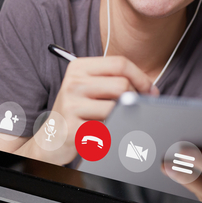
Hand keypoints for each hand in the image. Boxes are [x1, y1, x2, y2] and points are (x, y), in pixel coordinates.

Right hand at [0, 56, 157, 163]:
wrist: (51, 138)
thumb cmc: (76, 111)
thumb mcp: (89, 87)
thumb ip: (115, 81)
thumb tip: (151, 90)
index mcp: (78, 67)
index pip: (119, 63)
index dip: (141, 77)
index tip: (149, 91)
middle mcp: (73, 83)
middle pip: (122, 85)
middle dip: (136, 99)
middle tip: (136, 109)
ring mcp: (72, 105)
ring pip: (118, 107)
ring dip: (124, 116)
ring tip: (117, 120)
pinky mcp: (74, 128)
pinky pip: (108, 127)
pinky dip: (113, 131)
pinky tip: (104, 132)